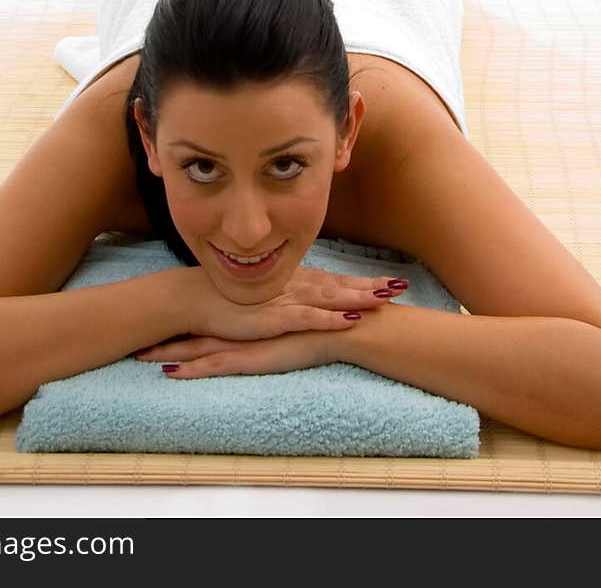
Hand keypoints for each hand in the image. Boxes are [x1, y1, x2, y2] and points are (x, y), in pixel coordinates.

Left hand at [134, 328, 343, 378]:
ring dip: (169, 353)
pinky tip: (171, 375)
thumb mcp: (296, 310)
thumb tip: (272, 311)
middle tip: (136, 339)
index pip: (209, 315)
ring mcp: (244, 341)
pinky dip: (192, 371)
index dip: (183, 319)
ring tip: (140, 356)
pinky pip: (215, 366)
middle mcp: (240, 324)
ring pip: (197, 348)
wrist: (341, 323)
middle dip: (164, 335)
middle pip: (194, 329)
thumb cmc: (324, 316)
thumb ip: (281, 310)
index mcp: (249, 314)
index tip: (158, 320)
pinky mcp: (252, 357)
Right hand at [186, 263, 404, 342]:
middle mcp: (294, 287)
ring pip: (329, 299)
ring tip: (385, 299)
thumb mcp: (265, 298)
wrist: (198, 299)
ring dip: (358, 298)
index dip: (363, 281)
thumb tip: (305, 301)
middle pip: (340, 286)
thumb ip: (286, 299)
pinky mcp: (273, 317)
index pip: (336, 281)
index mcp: (294, 282)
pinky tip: (349, 319)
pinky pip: (307, 318)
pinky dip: (329, 318)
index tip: (391, 280)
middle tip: (401, 287)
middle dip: (371, 286)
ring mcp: (285, 301)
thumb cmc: (230, 301)